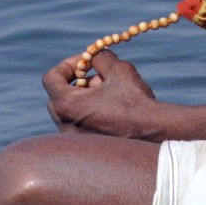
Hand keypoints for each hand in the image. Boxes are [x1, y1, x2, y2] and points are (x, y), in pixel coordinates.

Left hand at [43, 50, 160, 136]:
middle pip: (59, 96)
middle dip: (77, 83)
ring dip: (85, 99)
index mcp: (67, 105)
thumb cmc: (135, 101)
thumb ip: (100, 58)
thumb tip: (94, 56)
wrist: (154, 132)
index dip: (67, 64)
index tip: (86, 63)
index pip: (51, 78)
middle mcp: (65, 126)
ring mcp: (75, 140)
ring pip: (71, 112)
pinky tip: (113, 114)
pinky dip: (90, 115)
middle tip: (100, 79)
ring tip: (110, 96)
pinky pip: (80, 126)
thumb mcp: (118, 69)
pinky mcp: (87, 149)